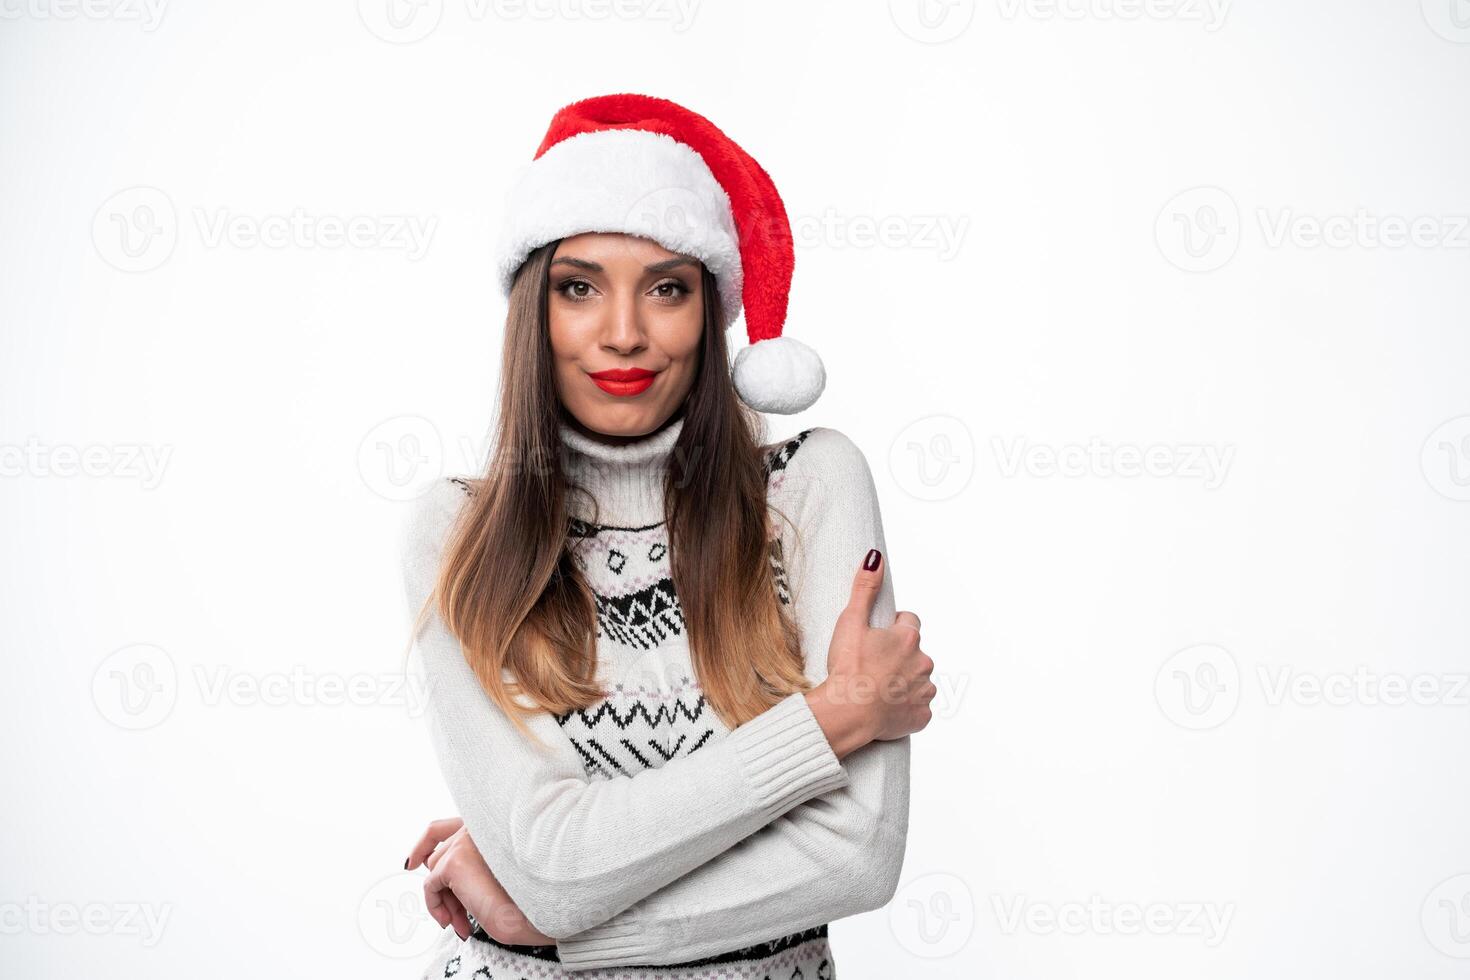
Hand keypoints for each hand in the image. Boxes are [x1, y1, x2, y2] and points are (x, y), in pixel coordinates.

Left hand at [405, 818, 554, 945]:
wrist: (535, 911)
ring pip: (434, 870)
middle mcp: (479, 824)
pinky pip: (430, 886)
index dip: (425, 842)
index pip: (446, 826)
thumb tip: (429, 862)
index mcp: (492, 822)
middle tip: (449, 915)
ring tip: (460, 922)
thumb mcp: (494, 868)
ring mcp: (466, 839)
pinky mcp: (455, 860)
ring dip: (444, 900)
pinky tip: (453, 922)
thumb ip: (468, 856)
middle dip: (443, 887)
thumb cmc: (526, 896)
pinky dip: (436, 906)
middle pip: (439, 853)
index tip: (412, 862)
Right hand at [806, 549, 933, 755]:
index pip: (909, 622)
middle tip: (872, 666)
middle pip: (914, 653)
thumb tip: (875, 557)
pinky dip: (905, 707)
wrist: (847, 713)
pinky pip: (917, 708)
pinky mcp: (922, 715)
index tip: (877, 639)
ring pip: (917, 680)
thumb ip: (865, 588)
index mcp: (908, 638)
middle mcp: (924, 662)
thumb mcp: (851, 622)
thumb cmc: (847, 668)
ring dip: (903, 682)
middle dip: (898, 657)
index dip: (893, 629)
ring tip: (876, 688)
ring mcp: (925, 690)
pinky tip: (885, 707)